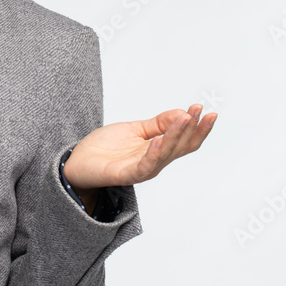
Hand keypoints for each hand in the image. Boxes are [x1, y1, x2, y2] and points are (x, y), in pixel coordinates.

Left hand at [62, 103, 216, 189]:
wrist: (78, 161)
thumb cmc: (105, 147)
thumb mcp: (135, 129)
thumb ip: (158, 124)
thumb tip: (182, 113)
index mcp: (158, 151)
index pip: (185, 141)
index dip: (198, 128)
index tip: (207, 111)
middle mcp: (154, 162)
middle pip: (181, 147)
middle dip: (192, 128)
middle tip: (198, 110)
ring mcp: (142, 169)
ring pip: (166, 154)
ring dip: (177, 135)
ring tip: (185, 118)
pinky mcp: (127, 174)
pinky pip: (145, 165)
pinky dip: (154, 153)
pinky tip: (159, 140)